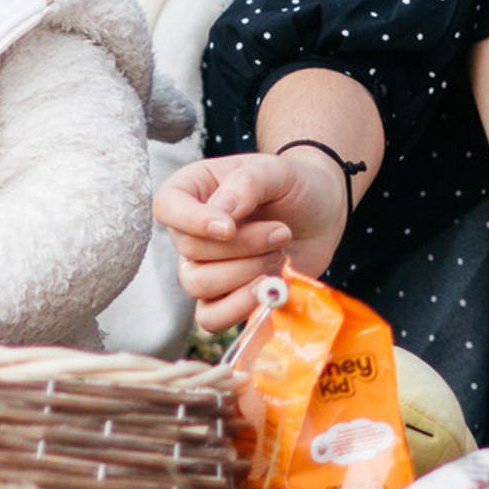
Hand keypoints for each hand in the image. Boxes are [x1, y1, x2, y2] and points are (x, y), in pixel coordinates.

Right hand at [154, 150, 349, 330]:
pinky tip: (271, 286)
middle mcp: (191, 230)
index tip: (230, 227)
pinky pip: (211, 318)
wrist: (322, 214)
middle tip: (281, 232)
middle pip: (190, 252)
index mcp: (193, 189)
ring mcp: (205, 266)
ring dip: (246, 273)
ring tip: (280, 253)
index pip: (166, 206)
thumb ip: (247, 183)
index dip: (192, 222)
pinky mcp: (224, 296)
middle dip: (243, 246)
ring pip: (198, 286)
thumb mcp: (277, 170)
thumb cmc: (295, 184)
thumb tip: (220, 214)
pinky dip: (241, 307)